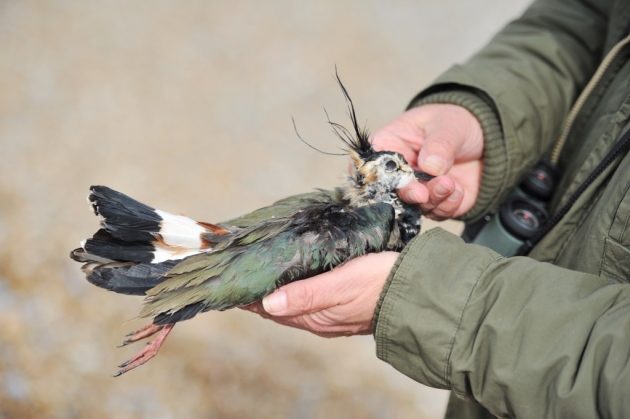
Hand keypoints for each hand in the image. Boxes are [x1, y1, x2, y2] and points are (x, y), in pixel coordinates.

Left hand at [243, 252, 398, 336]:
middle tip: (239, 265)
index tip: (228, 278)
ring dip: (276, 284)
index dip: (247, 294)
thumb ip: (306, 295)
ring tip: (260, 264)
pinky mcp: (343, 301)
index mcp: (313, 317)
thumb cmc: (379, 285)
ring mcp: (331, 311)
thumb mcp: (340, 285)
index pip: (268, 308)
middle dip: (258, 288)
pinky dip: (296, 281)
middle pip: (277, 304)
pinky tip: (295, 268)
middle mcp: (318, 318)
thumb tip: (267, 304)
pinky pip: (310, 292)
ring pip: (293, 298)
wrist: (418, 291)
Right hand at [372, 104, 483, 218]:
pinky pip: (439, 213)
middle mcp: (399, 174)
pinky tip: (458, 189)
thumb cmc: (453, 124)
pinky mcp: (438, 205)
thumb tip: (431, 165)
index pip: (373, 166)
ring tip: (450, 183)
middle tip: (422, 193)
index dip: (380, 178)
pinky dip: (449, 205)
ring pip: (416, 207)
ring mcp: (418, 191)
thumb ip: (439, 144)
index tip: (396, 181)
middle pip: (392, 192)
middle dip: (410, 194)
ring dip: (433, 199)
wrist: (482, 140)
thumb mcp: (447, 125)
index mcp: (390, 147)